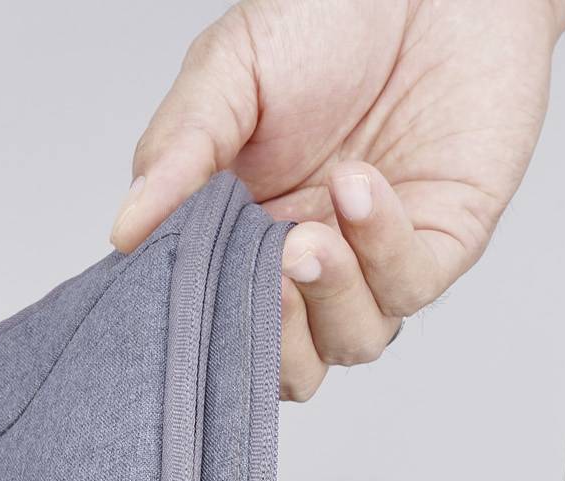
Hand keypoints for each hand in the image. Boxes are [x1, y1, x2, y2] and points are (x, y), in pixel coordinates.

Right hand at [110, 0, 564, 398]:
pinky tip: (360, 186)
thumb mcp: (227, 70)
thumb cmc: (332, 17)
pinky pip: (407, 286)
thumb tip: (125, 231)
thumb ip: (178, 150)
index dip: (199, 324)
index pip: (213, 317)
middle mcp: (309, 256)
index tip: (182, 292)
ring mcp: (373, 257)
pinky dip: (378, 249)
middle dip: (266, 339)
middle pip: (282, 363)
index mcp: (243, 229)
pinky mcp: (439, 243)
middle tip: (258, 274)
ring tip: (306, 236)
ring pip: (348, 341)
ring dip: (325, 299)